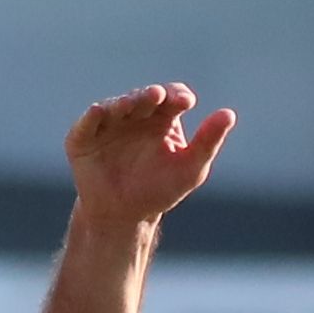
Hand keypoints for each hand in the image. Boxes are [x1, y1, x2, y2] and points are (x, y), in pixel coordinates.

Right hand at [64, 82, 234, 225]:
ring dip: (125, 102)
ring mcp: (109, 124)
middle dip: (150, 95)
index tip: (185, 102)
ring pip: (117, 105)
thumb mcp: (191, 168)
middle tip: (157, 96)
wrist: (125, 217)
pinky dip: (93, 116)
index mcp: (163, 117)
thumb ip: (208, 141)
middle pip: (144, 97)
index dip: (177, 95)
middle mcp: (135, 115)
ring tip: (132, 104)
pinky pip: (88, 122)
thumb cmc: (160, 190)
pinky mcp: (83, 137)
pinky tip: (100, 111)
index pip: (172, 96)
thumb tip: (229, 113)